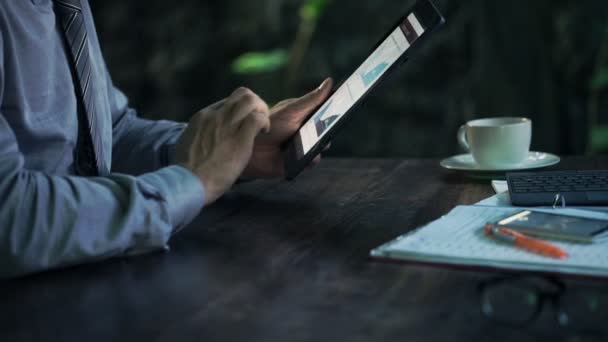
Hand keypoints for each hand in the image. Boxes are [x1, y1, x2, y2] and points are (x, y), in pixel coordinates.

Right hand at [175, 88, 269, 205]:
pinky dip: (264, 122)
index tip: (242, 124)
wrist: (188, 182)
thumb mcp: (188, 144)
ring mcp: (227, 126)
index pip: (227, 102)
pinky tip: (264, 133)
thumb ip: (200, 135)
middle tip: (258, 120)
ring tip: (262, 126)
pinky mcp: (239, 139)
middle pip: (242, 94)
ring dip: (262, 110)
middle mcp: (215, 116)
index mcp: (202, 117)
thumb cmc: (187, 171)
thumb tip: (206, 139)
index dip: (240, 111)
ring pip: (251, 100)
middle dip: (255, 103)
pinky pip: (257, 119)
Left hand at [241, 78, 332, 178]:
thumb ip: (311, 100)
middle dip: (330, 130)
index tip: (348, 106)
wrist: (251, 147)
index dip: (338, 111)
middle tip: (331, 127)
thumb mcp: (292, 110)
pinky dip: (313, 160)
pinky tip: (311, 156)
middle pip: (328, 131)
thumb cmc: (270, 124)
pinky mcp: (300, 163)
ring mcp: (305, 148)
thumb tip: (329, 82)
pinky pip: (312, 162)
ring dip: (322, 146)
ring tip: (319, 143)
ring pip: (321, 147)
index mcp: (308, 117)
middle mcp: (309, 133)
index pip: (328, 113)